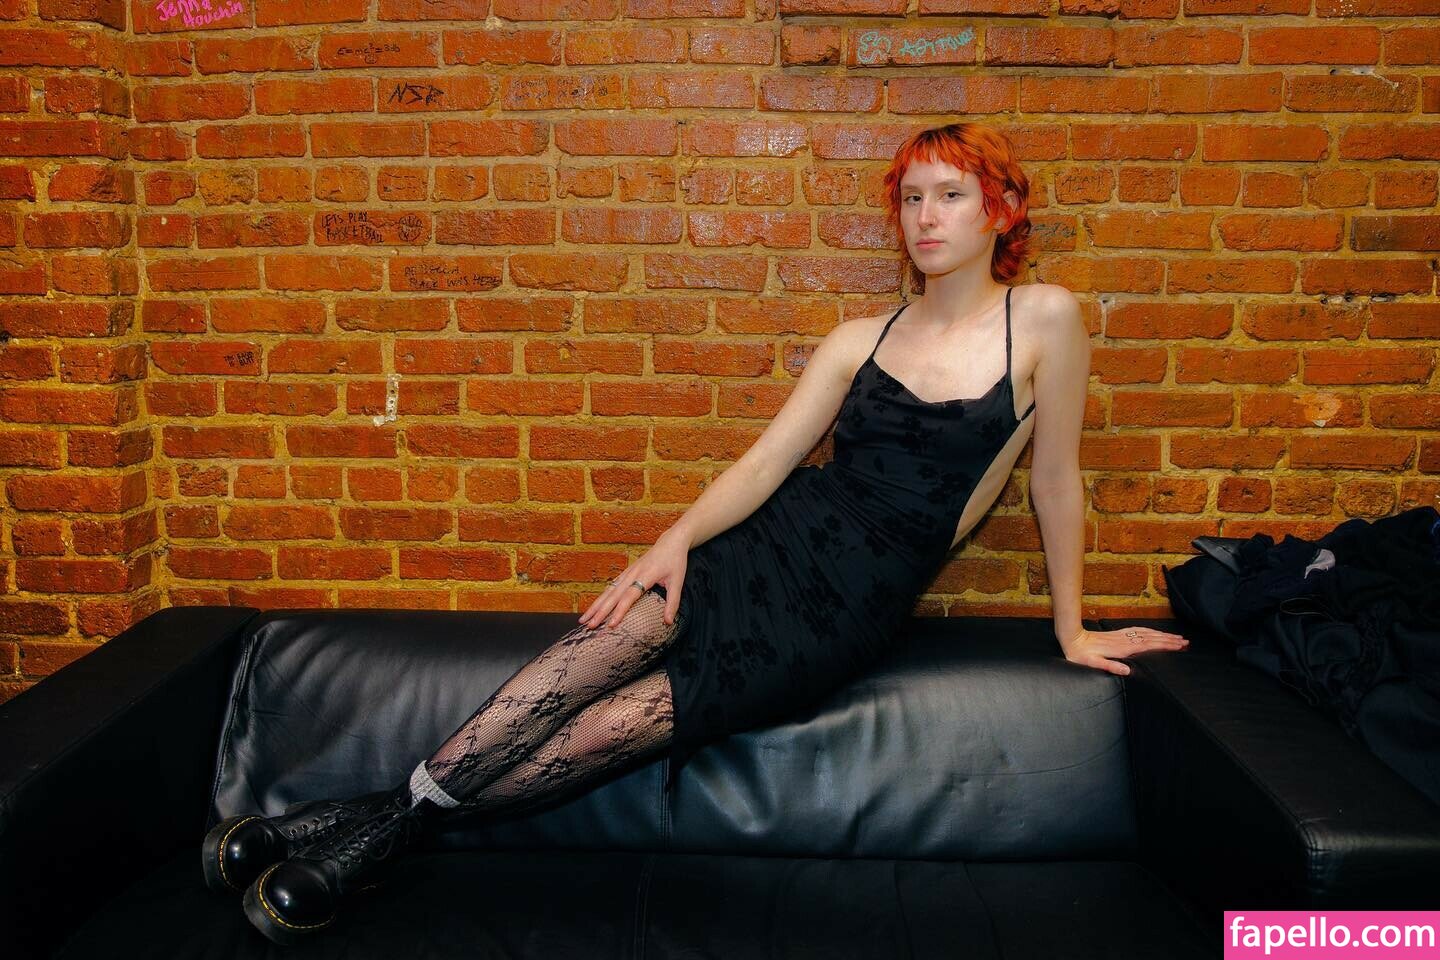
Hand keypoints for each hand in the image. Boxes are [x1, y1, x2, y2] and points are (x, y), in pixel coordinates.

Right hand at [578, 531, 688, 629]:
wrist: (671, 541)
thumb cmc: (675, 561)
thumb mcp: (678, 581)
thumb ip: (672, 602)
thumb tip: (668, 622)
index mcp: (645, 575)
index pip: (629, 596)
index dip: (619, 611)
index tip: (611, 625)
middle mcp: (633, 573)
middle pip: (613, 595)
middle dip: (600, 611)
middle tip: (589, 625)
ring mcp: (628, 572)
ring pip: (608, 591)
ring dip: (595, 605)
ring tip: (584, 619)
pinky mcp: (627, 572)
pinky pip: (611, 586)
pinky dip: (601, 597)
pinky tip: (594, 607)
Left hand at [1060, 626, 1188, 676]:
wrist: (1072, 640)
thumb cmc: (1081, 655)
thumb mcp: (1094, 664)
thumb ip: (1110, 667)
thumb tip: (1127, 671)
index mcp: (1122, 649)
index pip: (1148, 646)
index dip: (1164, 645)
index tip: (1179, 645)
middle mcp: (1125, 641)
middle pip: (1152, 638)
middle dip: (1169, 640)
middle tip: (1186, 641)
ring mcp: (1122, 636)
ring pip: (1147, 634)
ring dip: (1162, 635)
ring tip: (1176, 637)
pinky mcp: (1118, 634)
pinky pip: (1138, 631)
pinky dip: (1150, 631)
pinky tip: (1155, 632)